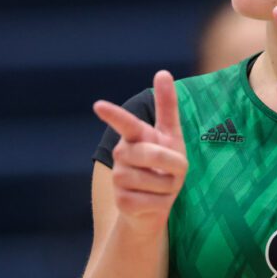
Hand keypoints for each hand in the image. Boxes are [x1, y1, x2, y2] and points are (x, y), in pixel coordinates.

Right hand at [93, 70, 186, 235]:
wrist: (153, 206)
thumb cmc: (165, 166)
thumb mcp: (171, 136)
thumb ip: (167, 106)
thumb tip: (162, 71)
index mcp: (135, 136)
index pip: (125, 123)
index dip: (113, 115)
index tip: (98, 106)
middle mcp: (122, 154)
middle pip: (153, 154)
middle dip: (175, 163)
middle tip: (178, 171)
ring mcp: (119, 179)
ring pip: (156, 180)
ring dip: (170, 186)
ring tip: (162, 187)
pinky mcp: (122, 202)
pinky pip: (154, 201)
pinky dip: (163, 203)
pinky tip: (153, 202)